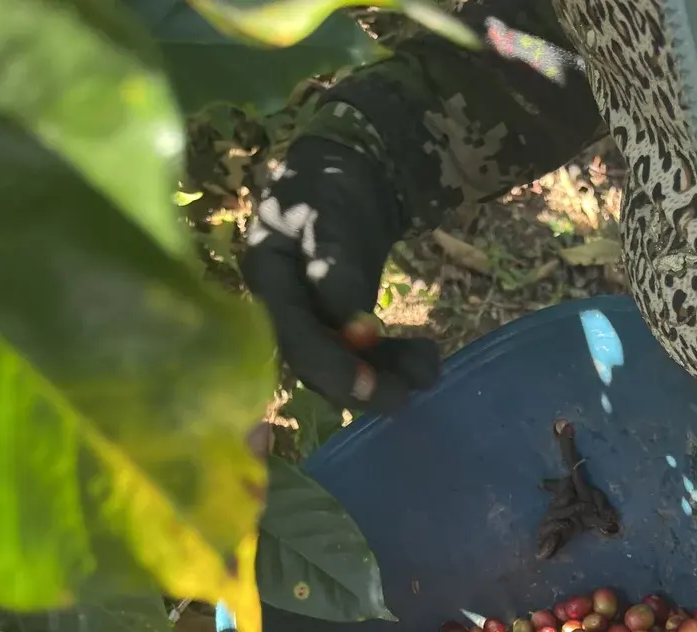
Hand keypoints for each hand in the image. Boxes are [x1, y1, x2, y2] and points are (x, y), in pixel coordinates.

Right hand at [243, 135, 439, 412]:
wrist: (349, 172)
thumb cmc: (330, 183)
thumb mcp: (329, 211)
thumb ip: (334, 262)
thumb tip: (349, 322)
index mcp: (267, 276)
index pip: (294, 337)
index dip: (332, 368)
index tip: (371, 386)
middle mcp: (280, 309)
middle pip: (317, 364)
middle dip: (363, 383)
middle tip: (406, 394)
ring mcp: (310, 320)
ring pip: (343, 365)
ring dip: (386, 376)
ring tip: (429, 370)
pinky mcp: (337, 327)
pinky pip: (362, 356)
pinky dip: (392, 362)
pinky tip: (423, 362)